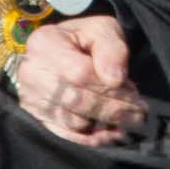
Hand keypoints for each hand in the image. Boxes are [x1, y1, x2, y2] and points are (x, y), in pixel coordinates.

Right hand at [16, 13, 144, 146]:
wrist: (61, 51)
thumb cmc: (84, 40)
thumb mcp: (102, 30)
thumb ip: (112, 49)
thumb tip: (115, 78)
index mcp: (44, 43)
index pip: (80, 73)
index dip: (109, 88)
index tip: (135, 95)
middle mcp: (31, 73)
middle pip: (76, 100)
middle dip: (112, 109)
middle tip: (139, 114)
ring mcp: (30, 98)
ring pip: (72, 121)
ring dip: (104, 124)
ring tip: (128, 118)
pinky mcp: (36, 118)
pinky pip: (65, 136)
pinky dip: (90, 139)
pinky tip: (110, 133)